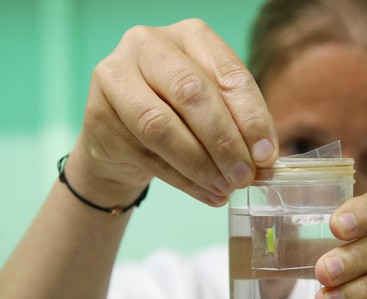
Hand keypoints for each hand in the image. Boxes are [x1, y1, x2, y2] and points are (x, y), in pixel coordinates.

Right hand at [74, 19, 277, 205]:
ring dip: (201, 165)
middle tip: (245, 176)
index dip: (252, 119)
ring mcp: (115, 76)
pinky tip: (208, 194)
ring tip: (225, 188)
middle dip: (225, 142)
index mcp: (190, 35)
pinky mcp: (98, 115)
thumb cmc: (180, 115)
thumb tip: (265, 160)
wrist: (123, 136)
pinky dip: (184, 181)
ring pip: (162, 126)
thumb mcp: (215, 110)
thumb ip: (240, 127)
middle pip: (192, 94)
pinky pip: (147, 154)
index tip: (267, 156)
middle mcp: (148, 45)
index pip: (228, 75)